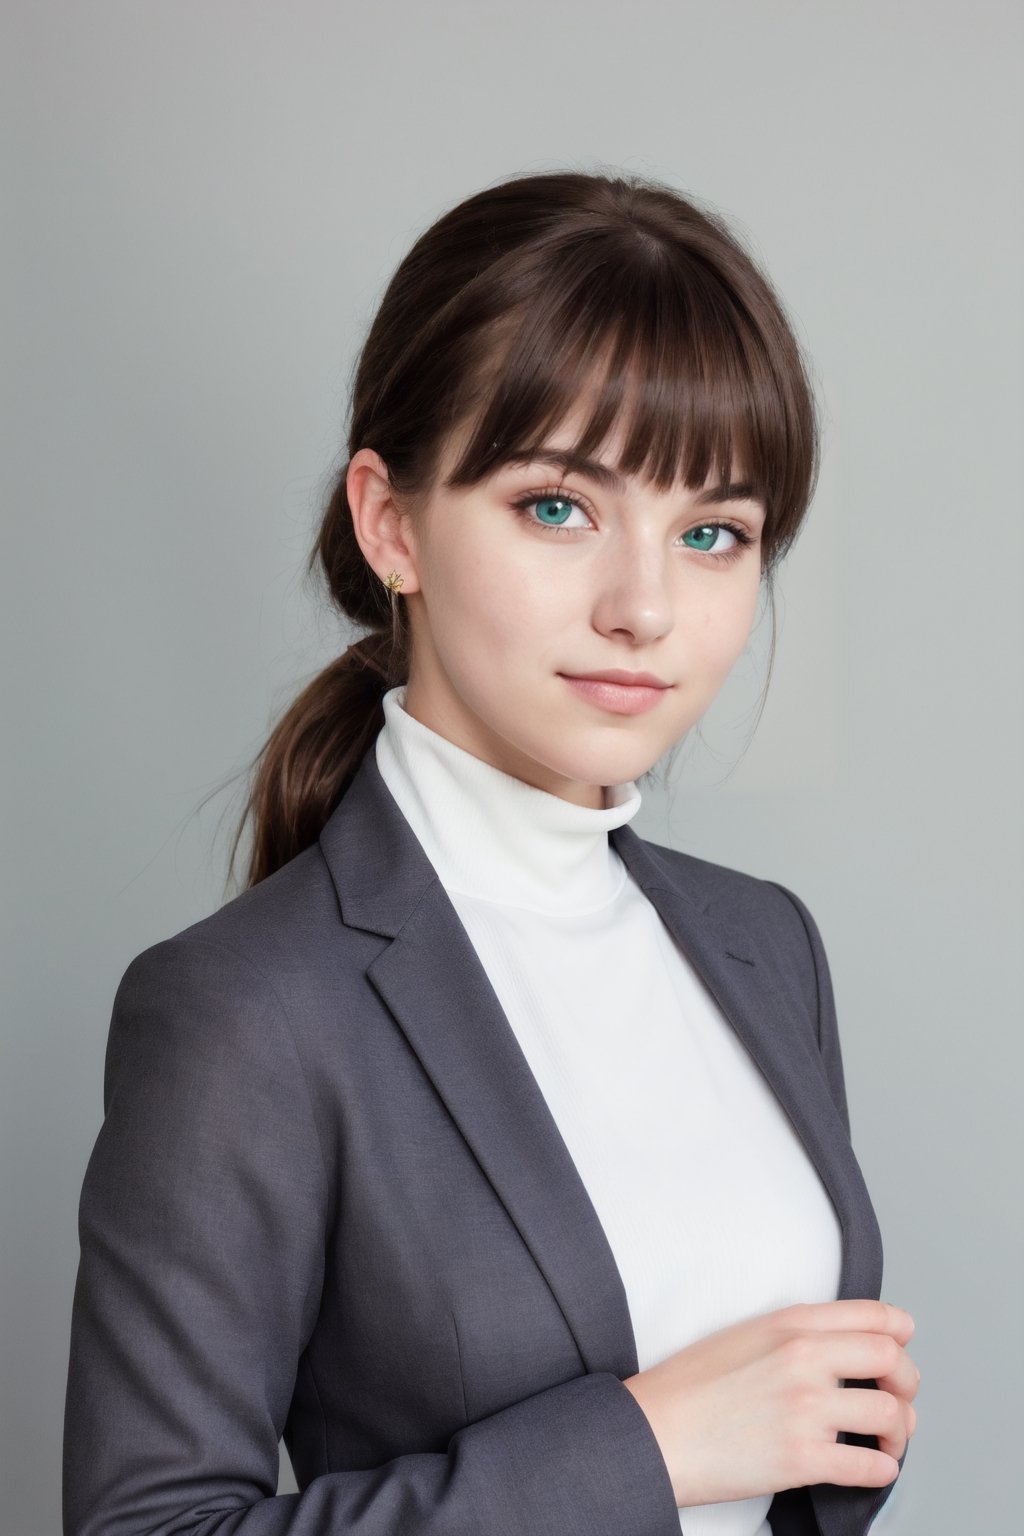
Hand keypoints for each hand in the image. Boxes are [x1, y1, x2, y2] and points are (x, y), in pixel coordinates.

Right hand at [622, 1299, 918, 1506]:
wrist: (656, 1430)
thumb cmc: (691, 1386)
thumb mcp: (746, 1334)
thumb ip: (796, 1333)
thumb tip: (840, 1347)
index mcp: (791, 1324)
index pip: (873, 1316)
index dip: (900, 1333)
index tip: (902, 1348)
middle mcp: (804, 1358)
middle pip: (893, 1361)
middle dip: (907, 1384)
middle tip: (899, 1401)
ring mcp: (805, 1408)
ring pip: (891, 1416)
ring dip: (900, 1434)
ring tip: (887, 1443)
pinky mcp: (802, 1458)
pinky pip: (870, 1466)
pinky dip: (883, 1471)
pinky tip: (874, 1468)